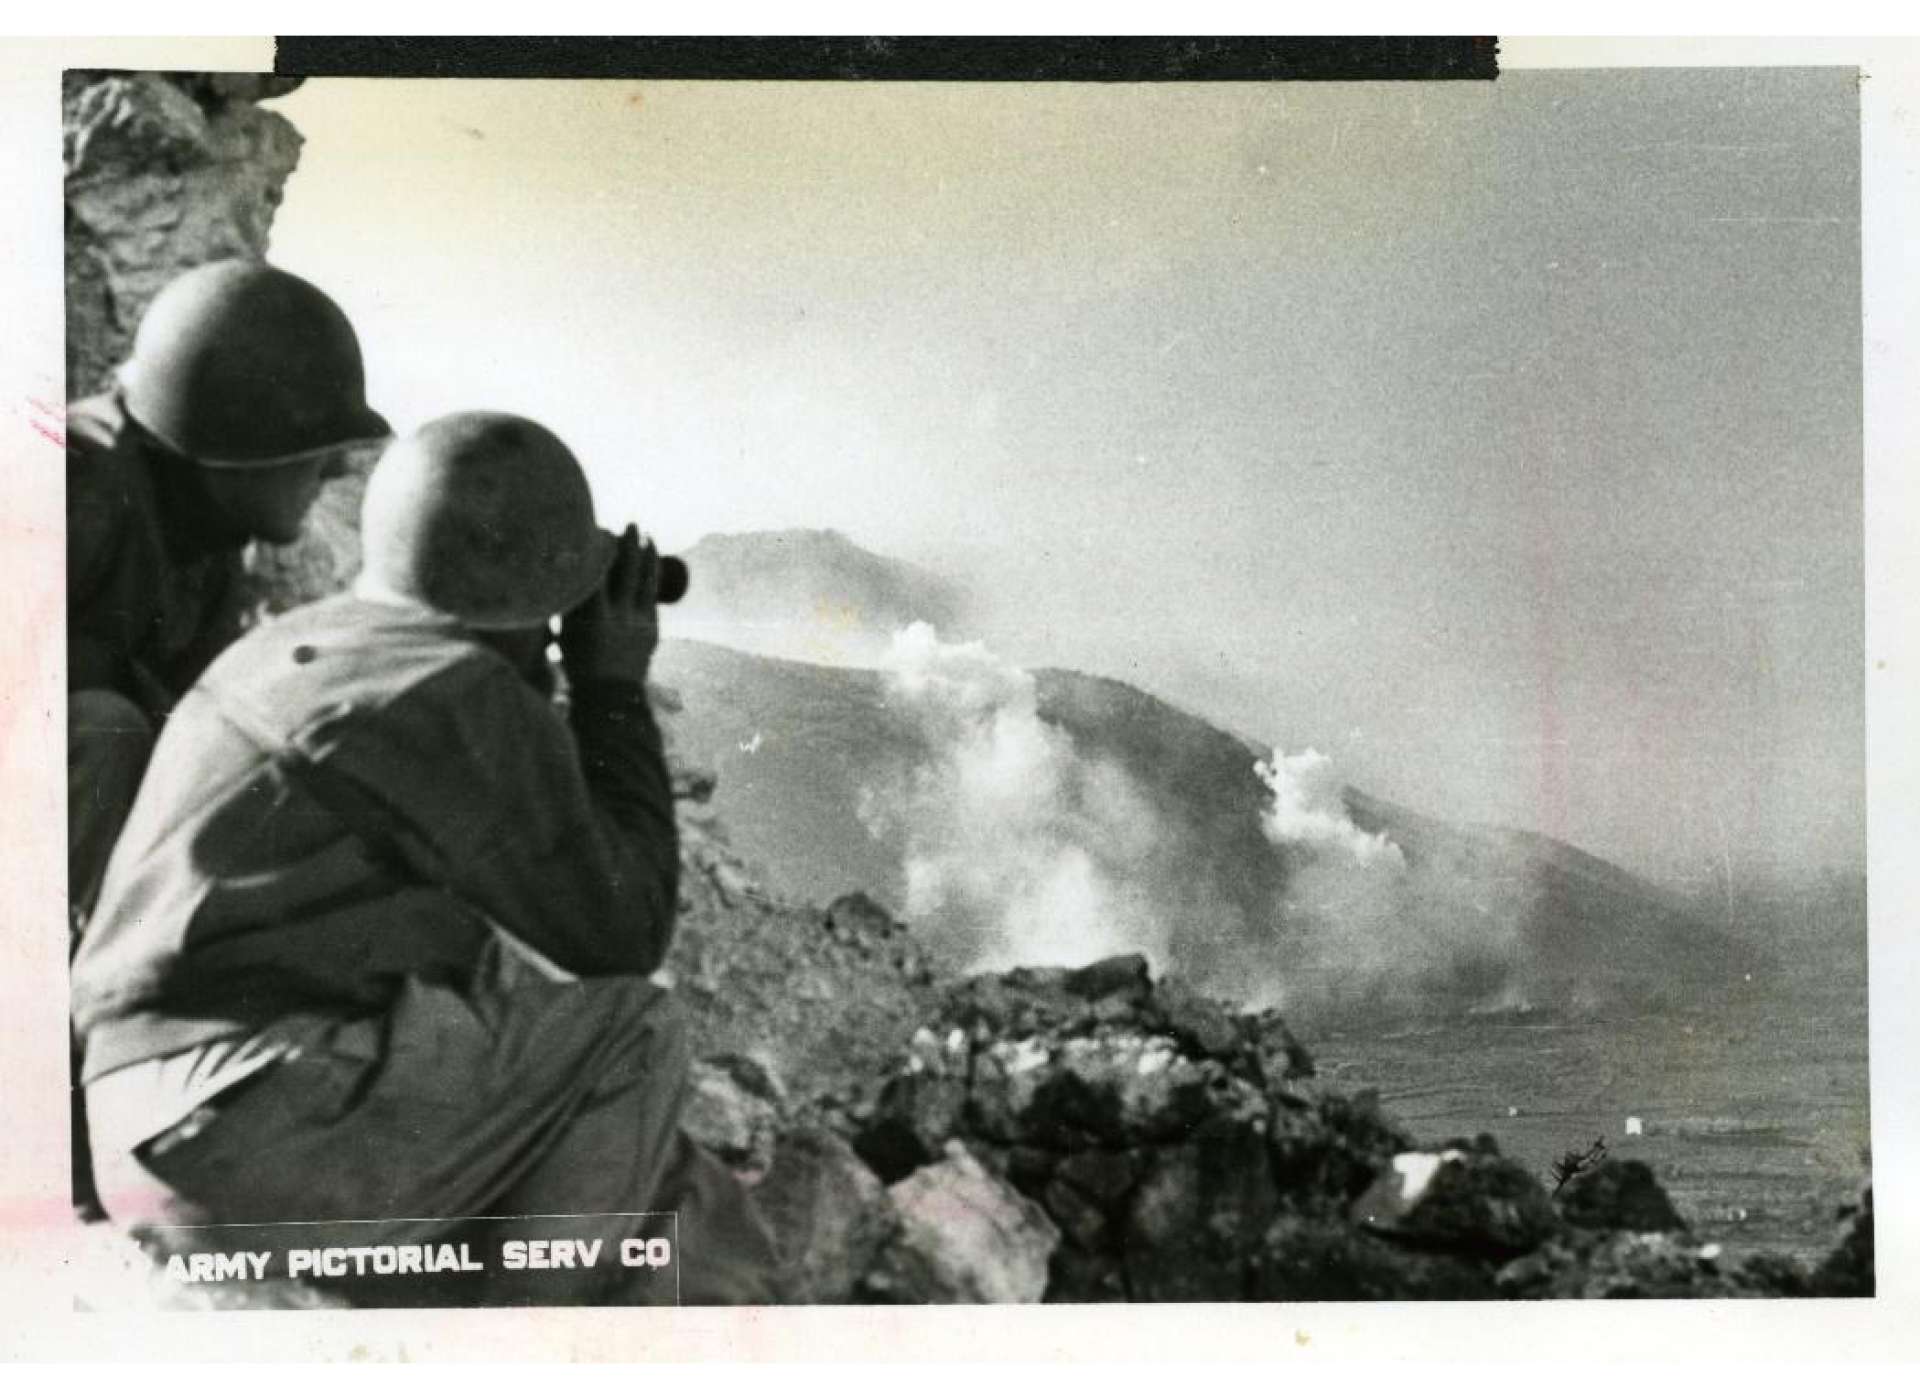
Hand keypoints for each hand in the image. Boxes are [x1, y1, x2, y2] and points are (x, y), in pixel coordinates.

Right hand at [560, 524, 659, 686]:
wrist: (609, 697)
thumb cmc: (578, 660)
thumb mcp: (565, 631)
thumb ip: (566, 601)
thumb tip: (559, 569)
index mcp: (591, 619)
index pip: (595, 574)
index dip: (597, 550)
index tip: (595, 530)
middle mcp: (617, 618)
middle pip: (624, 571)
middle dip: (628, 544)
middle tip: (630, 521)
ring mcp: (638, 623)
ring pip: (644, 580)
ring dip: (645, 553)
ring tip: (644, 533)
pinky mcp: (651, 627)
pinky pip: (652, 593)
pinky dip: (652, 572)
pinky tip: (651, 557)